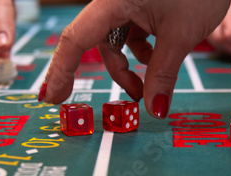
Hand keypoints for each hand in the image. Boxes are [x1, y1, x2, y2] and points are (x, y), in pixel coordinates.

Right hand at [40, 0, 229, 118]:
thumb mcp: (180, 36)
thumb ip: (163, 74)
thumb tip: (154, 109)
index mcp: (113, 1)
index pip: (75, 39)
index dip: (60, 71)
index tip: (51, 97)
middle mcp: (114, 1)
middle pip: (98, 43)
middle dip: (114, 74)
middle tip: (117, 103)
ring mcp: (128, 2)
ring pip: (117, 42)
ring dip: (131, 67)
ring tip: (150, 86)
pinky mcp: (142, 4)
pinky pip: (132, 34)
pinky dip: (143, 52)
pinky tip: (160, 59)